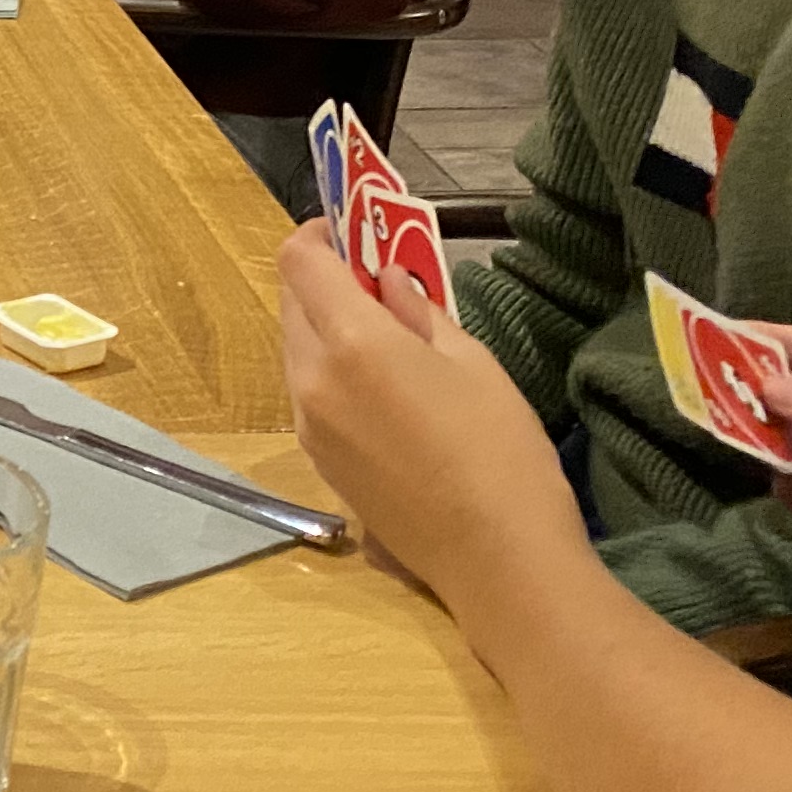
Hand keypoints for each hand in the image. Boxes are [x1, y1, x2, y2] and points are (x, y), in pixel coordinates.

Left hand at [276, 229, 583, 603]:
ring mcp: (309, 426)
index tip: (352, 230)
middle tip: (378, 280)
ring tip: (387, 335)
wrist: (496, 560)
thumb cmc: (499, 451)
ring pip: (297, 350)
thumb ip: (419, 312)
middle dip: (325, 281)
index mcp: (349, 343)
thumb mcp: (472, 361)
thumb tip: (390, 281)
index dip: (319, 234)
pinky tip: (383, 387)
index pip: (298, 262)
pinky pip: (309, 394)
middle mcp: (312, 380)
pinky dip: (331, 372)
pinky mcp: (319, 462)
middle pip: (291, 303)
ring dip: (326, 328)